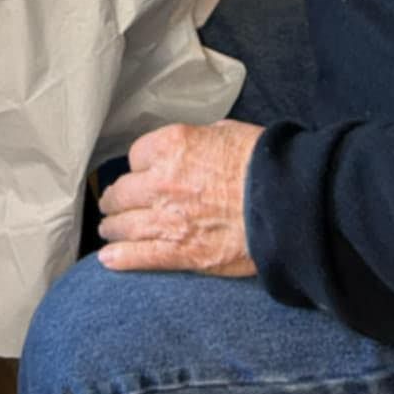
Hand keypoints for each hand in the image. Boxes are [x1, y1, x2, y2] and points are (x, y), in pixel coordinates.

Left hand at [96, 121, 261, 276]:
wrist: (285, 204)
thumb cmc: (262, 163)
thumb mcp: (225, 133)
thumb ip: (197, 140)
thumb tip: (194, 148)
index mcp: (172, 146)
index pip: (136, 156)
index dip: (139, 167)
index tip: (140, 175)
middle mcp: (162, 181)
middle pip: (123, 192)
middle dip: (116, 199)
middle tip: (112, 204)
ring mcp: (168, 219)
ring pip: (125, 225)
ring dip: (113, 228)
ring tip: (109, 230)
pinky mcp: (182, 252)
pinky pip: (141, 256)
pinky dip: (121, 259)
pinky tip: (108, 260)